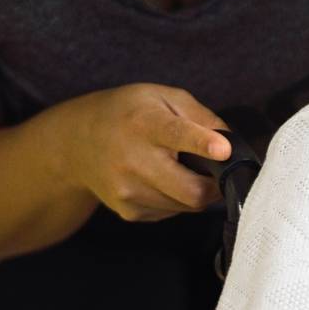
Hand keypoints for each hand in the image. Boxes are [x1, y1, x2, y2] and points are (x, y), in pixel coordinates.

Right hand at [64, 83, 231, 221]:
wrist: (78, 144)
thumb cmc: (128, 113)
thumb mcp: (163, 97)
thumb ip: (200, 116)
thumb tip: (231, 143)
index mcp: (144, 123)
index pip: (176, 135)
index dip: (203, 144)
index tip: (223, 150)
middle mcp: (133, 160)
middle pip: (190, 189)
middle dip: (216, 184)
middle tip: (219, 170)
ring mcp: (129, 191)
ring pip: (185, 206)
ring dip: (197, 191)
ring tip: (183, 168)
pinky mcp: (128, 212)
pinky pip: (171, 212)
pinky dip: (179, 199)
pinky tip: (164, 179)